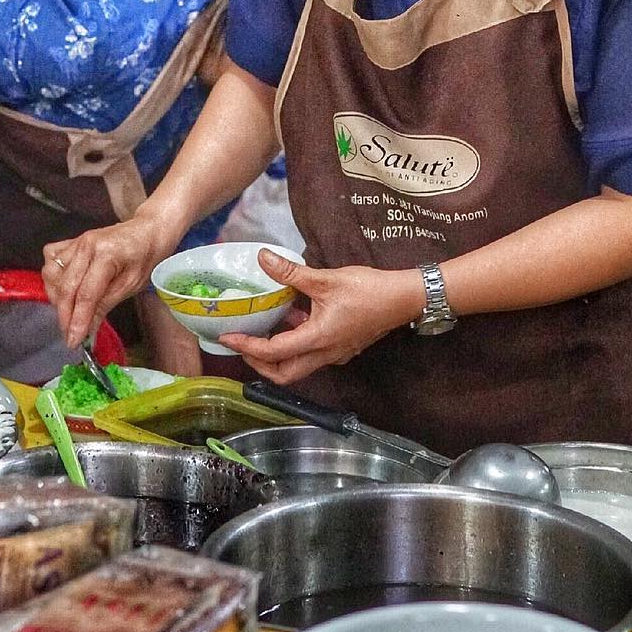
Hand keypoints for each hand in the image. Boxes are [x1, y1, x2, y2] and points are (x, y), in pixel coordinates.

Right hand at [43, 214, 170, 348]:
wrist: (146, 232)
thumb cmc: (144, 258)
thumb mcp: (131, 285)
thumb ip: (105, 306)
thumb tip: (87, 332)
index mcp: (107, 255)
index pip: (86, 294)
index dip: (77, 321)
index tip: (73, 341)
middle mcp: (87, 245)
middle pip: (66, 287)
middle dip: (65, 316)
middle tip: (70, 336)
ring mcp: (76, 241)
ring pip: (52, 274)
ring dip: (57, 298)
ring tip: (70, 312)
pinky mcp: (71, 241)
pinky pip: (51, 260)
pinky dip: (52, 277)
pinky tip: (63, 288)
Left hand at [220, 250, 423, 383]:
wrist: (404, 298)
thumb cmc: (368, 290)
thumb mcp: (326, 279)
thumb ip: (291, 273)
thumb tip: (263, 258)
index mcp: (317, 340)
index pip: (273, 352)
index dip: (247, 346)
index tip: (227, 338)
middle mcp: (325, 354)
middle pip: (284, 373)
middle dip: (259, 364)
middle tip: (242, 344)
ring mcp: (335, 353)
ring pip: (298, 366)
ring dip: (277, 355)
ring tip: (262, 331)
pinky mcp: (343, 347)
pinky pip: (312, 354)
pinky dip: (296, 344)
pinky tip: (293, 319)